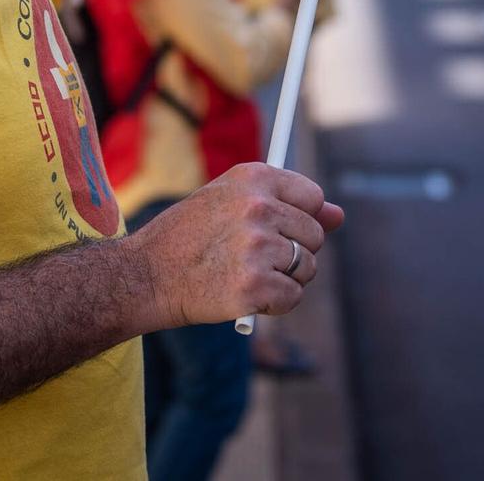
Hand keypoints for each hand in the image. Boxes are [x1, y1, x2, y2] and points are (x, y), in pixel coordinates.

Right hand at [127, 163, 345, 326]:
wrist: (145, 275)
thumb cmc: (189, 237)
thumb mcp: (232, 203)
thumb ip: (287, 204)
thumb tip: (339, 216)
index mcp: (254, 177)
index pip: (313, 197)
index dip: (301, 219)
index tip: (278, 231)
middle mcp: (259, 207)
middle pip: (314, 236)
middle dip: (294, 252)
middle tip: (254, 259)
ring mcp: (257, 247)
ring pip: (307, 268)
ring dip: (286, 279)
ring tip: (247, 276)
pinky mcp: (254, 287)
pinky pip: (293, 297)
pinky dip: (276, 305)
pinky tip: (246, 297)